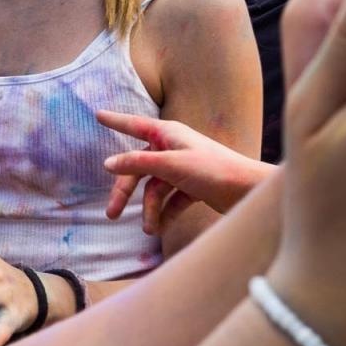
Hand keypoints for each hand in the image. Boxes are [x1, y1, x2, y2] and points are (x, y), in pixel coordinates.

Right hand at [98, 111, 273, 232]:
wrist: (248, 190)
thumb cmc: (212, 169)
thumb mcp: (170, 165)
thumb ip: (137, 164)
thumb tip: (108, 164)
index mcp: (167, 134)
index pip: (134, 125)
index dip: (116, 121)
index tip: (98, 115)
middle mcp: (173, 148)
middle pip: (139, 168)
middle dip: (125, 192)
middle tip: (112, 214)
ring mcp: (183, 168)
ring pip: (155, 189)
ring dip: (150, 210)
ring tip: (150, 230)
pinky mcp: (193, 187)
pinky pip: (171, 200)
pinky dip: (165, 214)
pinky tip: (162, 229)